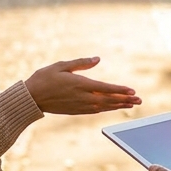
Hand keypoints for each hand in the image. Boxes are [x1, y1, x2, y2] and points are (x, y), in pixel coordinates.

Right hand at [24, 57, 141, 114]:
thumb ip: (81, 63)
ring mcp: (79, 106)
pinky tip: (112, 107)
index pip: (106, 88)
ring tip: (131, 105)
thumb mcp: (61, 65)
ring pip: (104, 107)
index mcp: (80, 84)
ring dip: (118, 106)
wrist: (31, 98)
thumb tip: (97, 59)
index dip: (121, 90)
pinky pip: (95, 110)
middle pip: (108, 100)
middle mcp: (82, 97)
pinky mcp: (75, 111)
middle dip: (125, 100)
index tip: (133, 91)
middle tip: (139, 100)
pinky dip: (106, 109)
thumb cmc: (44, 78)